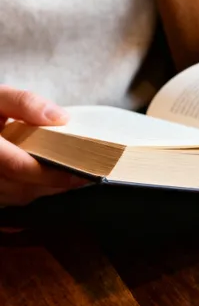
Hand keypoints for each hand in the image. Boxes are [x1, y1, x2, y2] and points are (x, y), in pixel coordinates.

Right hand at [0, 86, 88, 206]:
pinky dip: (25, 195)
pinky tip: (43, 185)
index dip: (52, 173)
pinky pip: (7, 202)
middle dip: (52, 186)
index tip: (82, 173)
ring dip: (41, 192)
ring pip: (13, 200)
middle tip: (82, 178)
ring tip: (68, 180)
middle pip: (19, 189)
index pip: (19, 167)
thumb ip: (24, 103)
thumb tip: (61, 118)